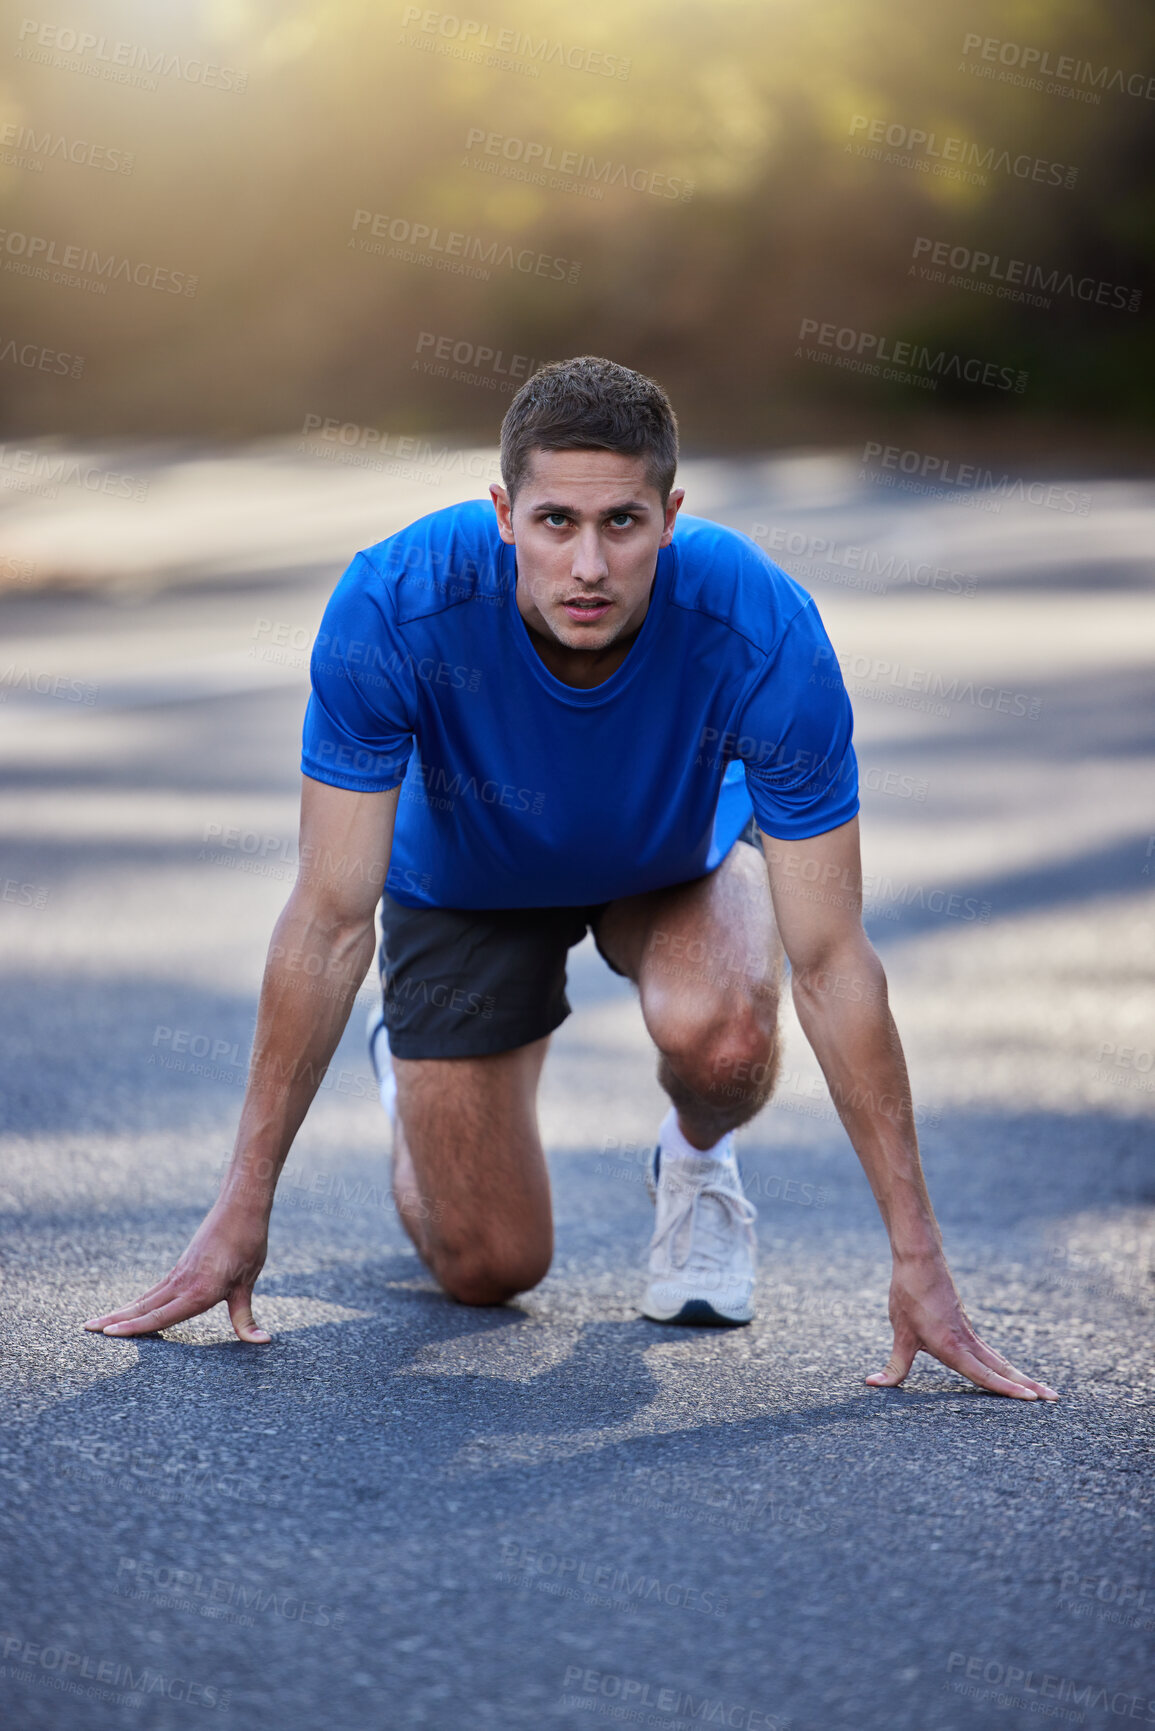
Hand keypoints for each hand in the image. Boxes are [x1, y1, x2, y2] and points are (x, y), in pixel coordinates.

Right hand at [84, 1203, 271, 1343]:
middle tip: (86, 1329)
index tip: (108, 1332)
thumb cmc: (248, 1243)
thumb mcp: (248, 1283)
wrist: (241, 1206)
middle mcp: (183, 1283)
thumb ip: (245, 1317)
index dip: (134, 1326)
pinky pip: (156, 1289)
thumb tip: (263, 1342)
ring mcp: (179, 1273)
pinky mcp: (181, 1267)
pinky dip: (140, 1301)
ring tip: (96, 1321)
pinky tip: (131, 1309)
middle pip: (143, 1307)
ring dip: (121, 1310)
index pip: (161, 1315)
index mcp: (199, 1291)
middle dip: (115, 1319)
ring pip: (145, 1298)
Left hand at [866, 1254, 1058, 1400]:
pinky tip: (1010, 1372)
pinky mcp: (966, 1325)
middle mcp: (966, 1341)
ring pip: (999, 1359)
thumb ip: (894, 1366)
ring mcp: (969, 1332)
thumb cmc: (908, 1294)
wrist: (920, 1259)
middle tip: (1054, 1399)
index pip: (984, 1374)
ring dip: (1020, 1375)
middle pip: (1002, 1368)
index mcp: (951, 1346)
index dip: (1007, 1389)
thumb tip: (873, 1384)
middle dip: (1028, 1385)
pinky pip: (988, 1350)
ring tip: (1042, 1390)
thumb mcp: (900, 1333)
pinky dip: (1003, 1365)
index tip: (1031, 1400)